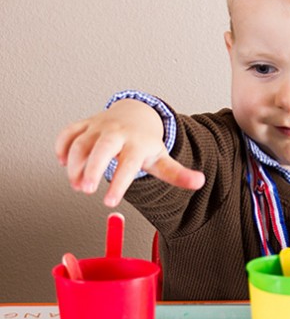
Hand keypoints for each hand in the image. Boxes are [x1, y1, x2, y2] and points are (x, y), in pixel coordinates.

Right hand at [55, 99, 204, 206]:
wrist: (136, 115)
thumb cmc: (146, 143)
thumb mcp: (162, 158)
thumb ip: (178, 173)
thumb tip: (200, 182)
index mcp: (137, 144)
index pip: (129, 164)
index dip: (119, 183)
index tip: (109, 203)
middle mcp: (117, 134)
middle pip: (102, 147)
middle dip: (91, 168)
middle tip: (84, 190)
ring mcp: (98, 127)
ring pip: (81, 142)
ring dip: (74, 164)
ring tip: (75, 184)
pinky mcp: (84, 125)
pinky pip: (68, 133)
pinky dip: (61, 147)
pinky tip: (62, 163)